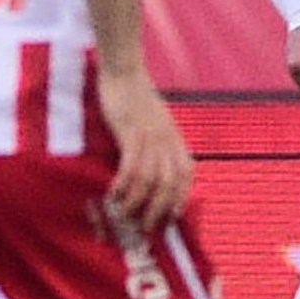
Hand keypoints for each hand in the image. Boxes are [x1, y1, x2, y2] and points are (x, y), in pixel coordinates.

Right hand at [97, 65, 194, 228]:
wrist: (124, 72)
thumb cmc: (135, 98)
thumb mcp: (154, 123)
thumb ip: (157, 144)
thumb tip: (151, 171)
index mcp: (175, 139)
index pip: (186, 175)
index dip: (181, 199)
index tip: (171, 218)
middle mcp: (168, 141)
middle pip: (171, 184)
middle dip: (159, 210)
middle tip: (145, 226)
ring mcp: (151, 137)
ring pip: (152, 180)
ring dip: (138, 203)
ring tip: (124, 215)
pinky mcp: (132, 132)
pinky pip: (132, 167)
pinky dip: (124, 186)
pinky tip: (112, 195)